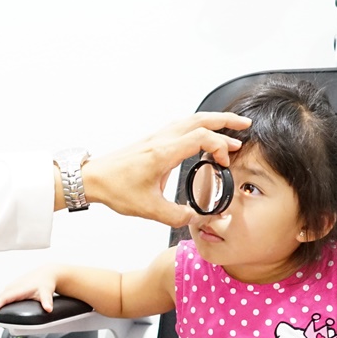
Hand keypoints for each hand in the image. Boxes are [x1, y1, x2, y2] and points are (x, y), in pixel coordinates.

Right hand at [0, 266, 59, 317]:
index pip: (3, 299)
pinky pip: (1, 297)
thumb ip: (46, 301)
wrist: (45, 274)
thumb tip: (48, 308)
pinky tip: (0, 310)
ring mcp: (11, 287)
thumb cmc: (45, 282)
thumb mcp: (46, 292)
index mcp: (18, 289)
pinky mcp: (11, 288)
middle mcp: (12, 287)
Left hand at [80, 111, 250, 226]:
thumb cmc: (114, 188)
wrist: (90, 178)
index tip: (225, 164)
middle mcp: (161, 140)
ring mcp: (156, 137)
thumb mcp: (148, 209)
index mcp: (163, 153)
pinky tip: (202, 135)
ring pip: (190, 119)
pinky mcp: (151, 140)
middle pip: (200, 119)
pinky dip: (197, 125)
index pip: (201, 137)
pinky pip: (180, 125)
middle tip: (245, 125)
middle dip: (225, 121)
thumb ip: (176, 216)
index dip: (219, 147)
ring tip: (230, 127)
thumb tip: (195, 218)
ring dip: (212, 120)